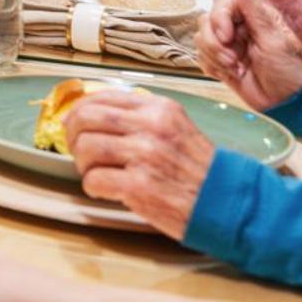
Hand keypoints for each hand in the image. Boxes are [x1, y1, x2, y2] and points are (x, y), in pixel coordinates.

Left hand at [64, 91, 215, 239]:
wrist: (228, 203)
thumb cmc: (199, 170)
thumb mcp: (176, 128)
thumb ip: (141, 117)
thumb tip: (93, 113)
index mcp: (159, 109)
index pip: (101, 98)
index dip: (80, 112)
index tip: (76, 125)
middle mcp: (151, 127)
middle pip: (85, 118)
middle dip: (73, 135)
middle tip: (78, 150)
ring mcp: (144, 156)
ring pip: (85, 148)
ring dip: (83, 164)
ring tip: (96, 173)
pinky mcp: (139, 186)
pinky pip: (93, 180)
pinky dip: (93, 187)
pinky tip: (106, 190)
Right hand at [198, 0, 301, 111]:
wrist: (288, 102)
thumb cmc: (291, 71)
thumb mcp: (276, 40)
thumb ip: (256, 11)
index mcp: (254, 14)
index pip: (222, 2)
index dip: (219, 18)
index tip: (227, 37)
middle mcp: (239, 26)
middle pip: (207, 19)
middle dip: (216, 42)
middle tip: (233, 59)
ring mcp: (228, 43)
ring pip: (201, 38)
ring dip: (214, 55)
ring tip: (236, 68)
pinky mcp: (220, 59)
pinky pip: (200, 56)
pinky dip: (212, 66)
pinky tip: (231, 73)